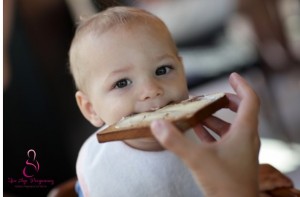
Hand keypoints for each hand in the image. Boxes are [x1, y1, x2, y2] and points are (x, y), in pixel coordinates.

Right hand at [151, 72, 260, 196]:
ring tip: (199, 113)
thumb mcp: (197, 159)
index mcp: (244, 132)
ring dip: (217, 117)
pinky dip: (214, 132)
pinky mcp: (235, 160)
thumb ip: (175, 141)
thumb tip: (157, 124)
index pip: (250, 100)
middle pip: (243, 111)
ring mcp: (242, 150)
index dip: (242, 85)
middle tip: (212, 96)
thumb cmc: (225, 185)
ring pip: (233, 126)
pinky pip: (227, 139)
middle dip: (227, 100)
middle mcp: (246, 138)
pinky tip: (199, 132)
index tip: (232, 75)